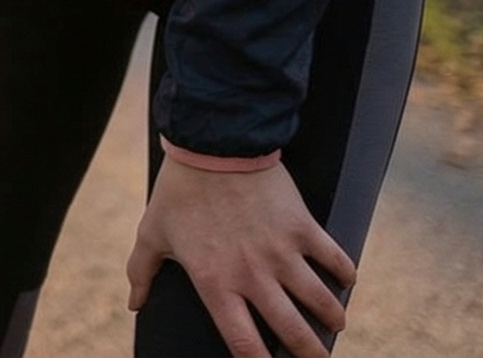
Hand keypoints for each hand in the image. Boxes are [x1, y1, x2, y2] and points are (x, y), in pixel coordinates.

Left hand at [126, 158, 354, 357]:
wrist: (213, 144)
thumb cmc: (178, 192)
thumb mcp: (151, 233)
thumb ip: (141, 272)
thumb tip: (134, 304)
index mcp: (216, 283)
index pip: (242, 341)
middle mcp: (253, 275)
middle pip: (290, 330)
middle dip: (309, 352)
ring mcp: (281, 251)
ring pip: (319, 299)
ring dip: (333, 317)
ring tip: (337, 324)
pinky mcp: (301, 226)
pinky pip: (333, 257)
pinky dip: (344, 271)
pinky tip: (347, 281)